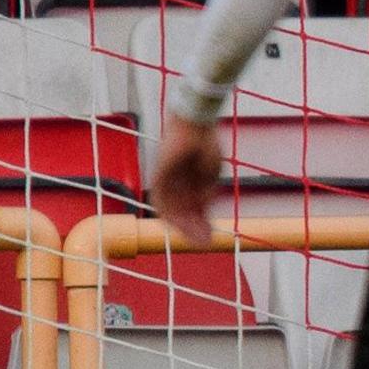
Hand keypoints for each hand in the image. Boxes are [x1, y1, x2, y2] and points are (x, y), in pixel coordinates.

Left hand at [149, 115, 225, 244]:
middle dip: (193, 229)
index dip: (201, 224)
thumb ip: (205, 193)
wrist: (195, 124)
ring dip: (183, 226)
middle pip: (181, 213)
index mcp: (187, 182)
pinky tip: (181, 225)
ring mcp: (165, 180)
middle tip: (205, 243)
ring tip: (195, 238)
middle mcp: (175, 184)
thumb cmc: (205, 144)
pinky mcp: (158, 175)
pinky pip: (160, 200)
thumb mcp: (210, 173)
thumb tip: (203, 211)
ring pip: (171, 210)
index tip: (211, 237)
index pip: (191, 209)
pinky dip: (170, 214)